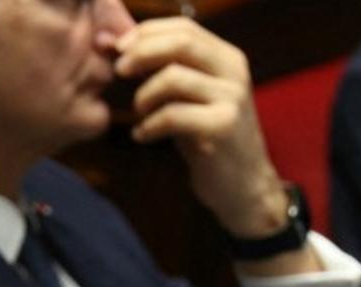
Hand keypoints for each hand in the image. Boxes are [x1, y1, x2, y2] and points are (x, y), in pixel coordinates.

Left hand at [114, 17, 317, 272]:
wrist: (244, 186)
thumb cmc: (209, 139)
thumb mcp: (190, 98)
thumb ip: (164, 69)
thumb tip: (116, 44)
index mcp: (227, 57)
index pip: (184, 26)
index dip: (146, 31)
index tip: (117, 46)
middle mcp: (234, 71)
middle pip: (181, 42)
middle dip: (141, 53)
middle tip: (118, 70)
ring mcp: (231, 99)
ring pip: (173, 78)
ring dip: (144, 95)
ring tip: (139, 114)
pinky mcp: (222, 128)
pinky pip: (172, 115)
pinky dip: (149, 125)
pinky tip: (143, 136)